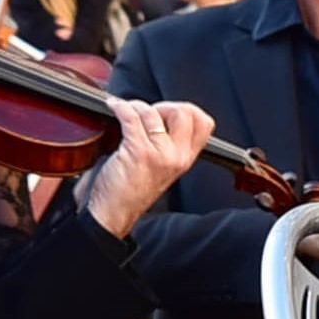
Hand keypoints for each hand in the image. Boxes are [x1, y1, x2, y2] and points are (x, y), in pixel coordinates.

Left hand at [83, 100, 221, 231]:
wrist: (113, 213)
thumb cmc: (131, 191)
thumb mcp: (163, 168)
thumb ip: (171, 146)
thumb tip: (163, 114)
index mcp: (185, 159)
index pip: (205, 124)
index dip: (187, 110)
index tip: (168, 112)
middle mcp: (177, 156)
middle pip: (185, 112)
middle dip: (164, 106)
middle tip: (147, 113)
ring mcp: (159, 154)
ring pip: (154, 113)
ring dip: (136, 106)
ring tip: (125, 110)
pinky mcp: (137, 152)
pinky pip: (131, 117)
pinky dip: (120, 107)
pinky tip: (114, 107)